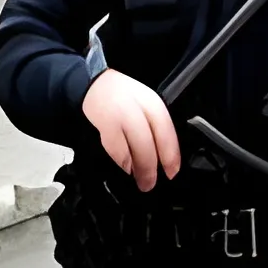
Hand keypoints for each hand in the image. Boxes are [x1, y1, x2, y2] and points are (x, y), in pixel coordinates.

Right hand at [82, 69, 180, 191]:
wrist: (95, 84)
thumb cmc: (125, 98)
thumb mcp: (147, 106)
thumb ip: (157, 128)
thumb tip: (165, 157)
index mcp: (153, 104)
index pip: (167, 132)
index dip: (170, 155)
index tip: (172, 172)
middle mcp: (136, 108)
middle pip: (147, 143)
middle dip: (150, 168)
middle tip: (151, 183)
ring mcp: (118, 115)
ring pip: (130, 148)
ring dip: (136, 168)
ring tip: (140, 179)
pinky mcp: (102, 123)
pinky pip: (114, 148)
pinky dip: (121, 160)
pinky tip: (126, 167)